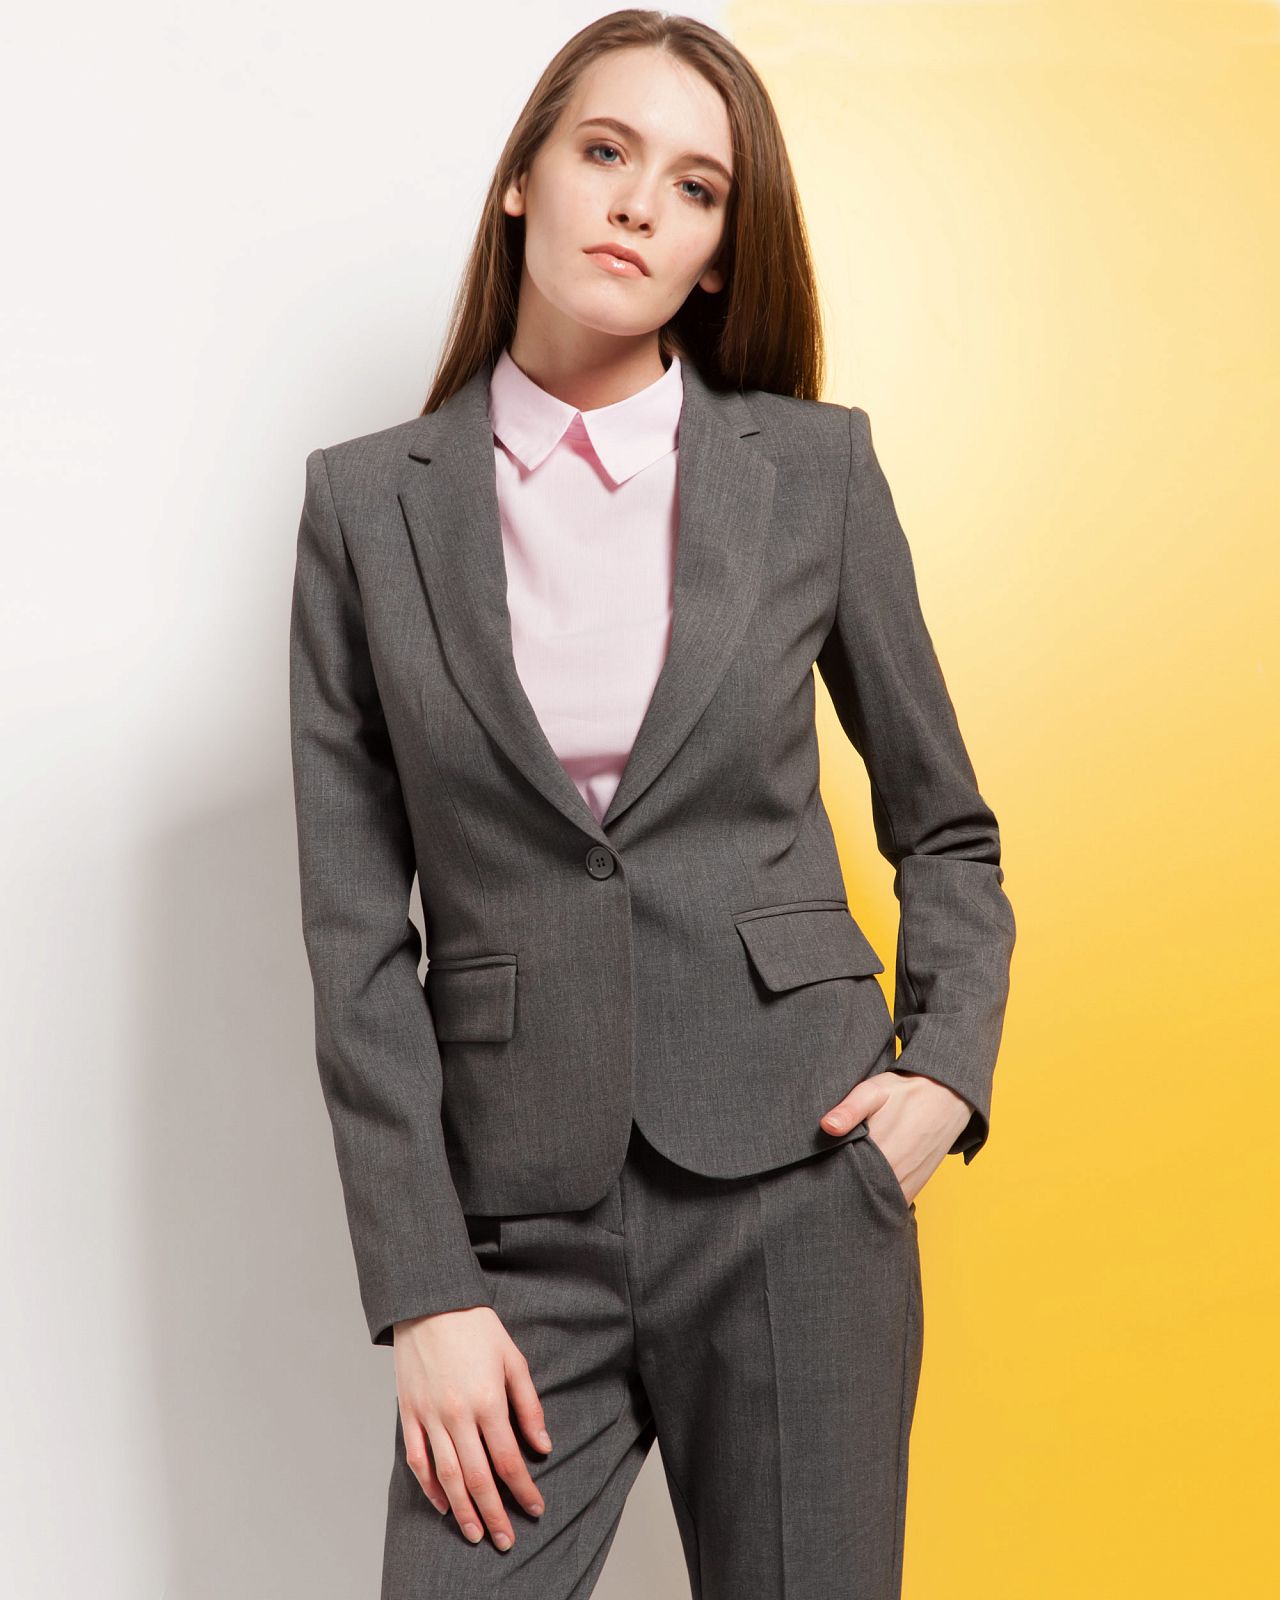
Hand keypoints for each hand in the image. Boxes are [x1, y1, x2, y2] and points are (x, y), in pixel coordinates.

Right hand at [392, 1304, 551, 1549]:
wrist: (430, 1304)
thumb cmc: (476, 1328)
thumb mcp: (513, 1359)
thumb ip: (528, 1405)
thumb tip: (542, 1445)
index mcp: (488, 1401)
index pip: (508, 1459)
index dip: (524, 1489)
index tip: (536, 1508)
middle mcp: (458, 1415)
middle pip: (478, 1477)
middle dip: (495, 1513)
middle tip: (506, 1540)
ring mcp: (430, 1417)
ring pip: (447, 1477)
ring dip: (463, 1510)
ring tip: (475, 1535)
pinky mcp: (409, 1415)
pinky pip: (418, 1460)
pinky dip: (430, 1487)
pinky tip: (443, 1504)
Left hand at [820, 1069, 972, 1204]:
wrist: (948, 1098)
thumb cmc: (906, 1093)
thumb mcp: (874, 1091)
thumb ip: (850, 1109)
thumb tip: (826, 1126)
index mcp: (880, 1151)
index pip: (843, 1177)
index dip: (827, 1175)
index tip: (815, 1170)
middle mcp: (894, 1175)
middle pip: (857, 1193)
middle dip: (840, 1189)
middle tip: (825, 1179)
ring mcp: (906, 1184)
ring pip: (874, 1202)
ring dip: (859, 1197)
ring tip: (844, 1184)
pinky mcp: (915, 1188)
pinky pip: (891, 1204)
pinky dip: (877, 1201)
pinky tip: (864, 1189)